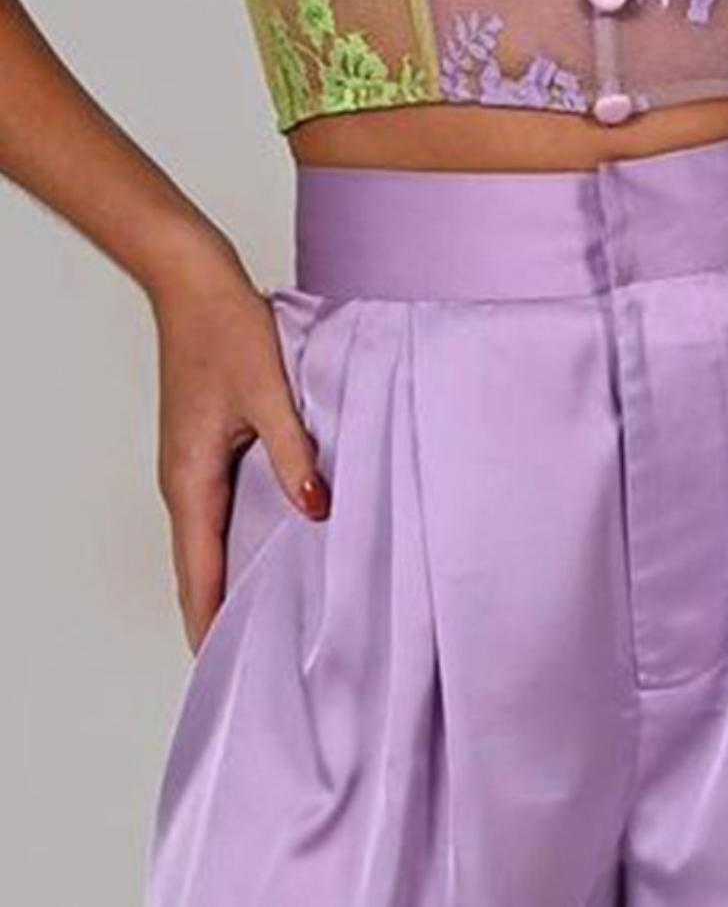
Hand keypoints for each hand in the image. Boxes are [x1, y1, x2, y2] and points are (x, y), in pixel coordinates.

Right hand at [150, 246, 329, 651]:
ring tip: (271, 619)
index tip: (229, 671)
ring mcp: (191, 465)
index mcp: (190, 478)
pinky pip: (218, 511)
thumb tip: (316, 510)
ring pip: (208, 540)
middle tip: (260, 661)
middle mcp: (183, 481)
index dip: (212, 624)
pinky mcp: (203, 448)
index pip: (197, 574)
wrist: (194, 283)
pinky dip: (236, 541)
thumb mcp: (269, 393)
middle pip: (198, 568)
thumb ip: (294, 454)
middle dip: (222, 615)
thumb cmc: (227, 330)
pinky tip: (273, 548)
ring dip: (230, 578)